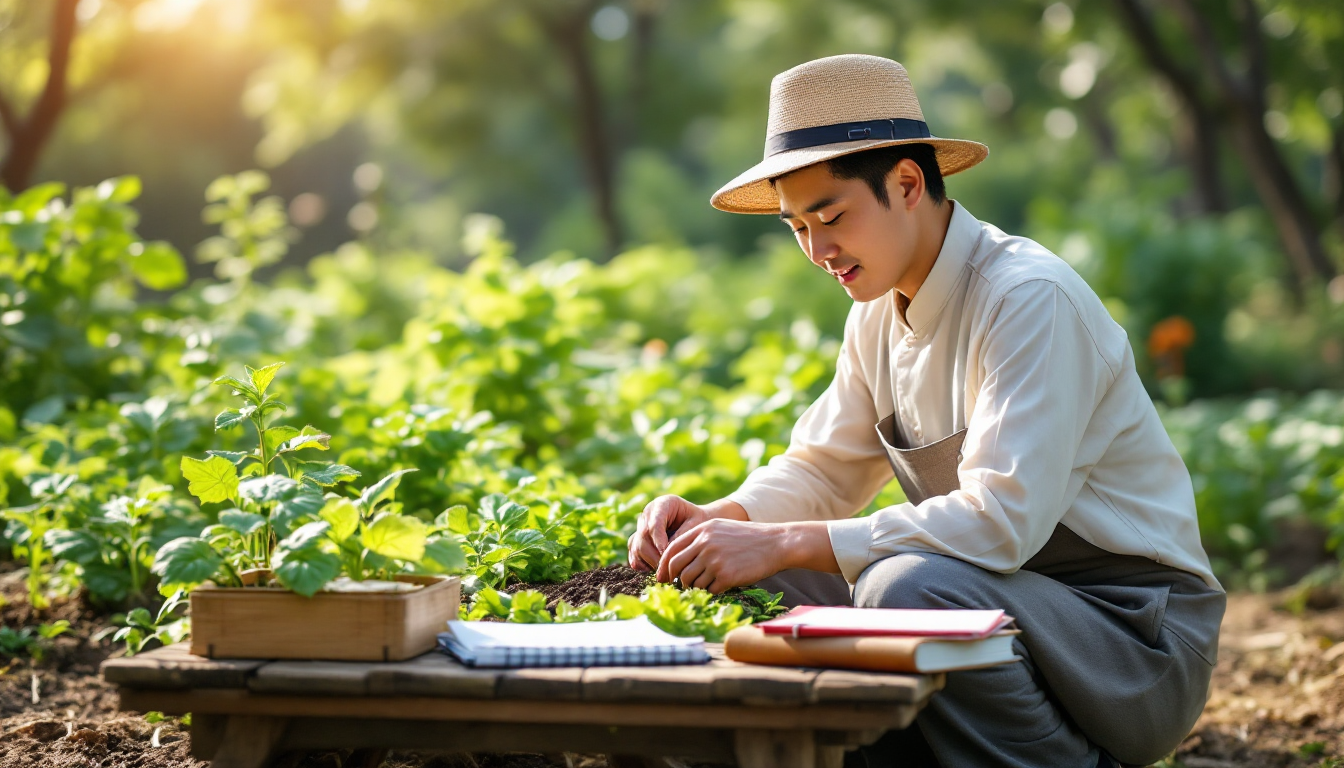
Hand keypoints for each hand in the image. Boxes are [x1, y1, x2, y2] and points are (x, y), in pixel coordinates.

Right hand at [628, 495, 708, 571]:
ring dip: (648, 561)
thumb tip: (666, 552)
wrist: (696, 522)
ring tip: (664, 570)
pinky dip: (642, 564)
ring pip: (636, 546)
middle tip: (667, 568)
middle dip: (653, 554)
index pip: (654, 523)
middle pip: (642, 536)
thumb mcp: (695, 524)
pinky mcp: (638, 540)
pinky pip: (634, 554)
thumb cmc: (698, 521)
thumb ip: (681, 535)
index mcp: (662, 504)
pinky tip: (656, 570)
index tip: (665, 553)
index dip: (658, 539)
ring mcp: (641, 527)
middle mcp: (648, 514)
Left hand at [655, 518, 787, 592]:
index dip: (664, 565)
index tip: (662, 576)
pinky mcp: (726, 576)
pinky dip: (712, 591)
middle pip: (677, 567)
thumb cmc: (748, 537)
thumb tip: (678, 561)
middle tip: (678, 587)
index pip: (672, 550)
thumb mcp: (721, 528)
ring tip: (705, 585)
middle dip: (675, 580)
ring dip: (694, 587)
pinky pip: (709, 590)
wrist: (775, 543)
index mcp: (702, 530)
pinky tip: (721, 586)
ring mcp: (714, 560)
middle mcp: (705, 544)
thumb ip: (700, 539)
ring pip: (691, 581)